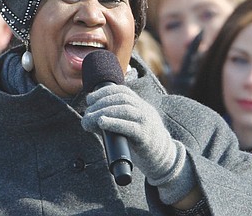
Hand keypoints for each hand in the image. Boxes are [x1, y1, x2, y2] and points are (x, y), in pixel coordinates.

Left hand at [82, 84, 194, 203]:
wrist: (163, 159)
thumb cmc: (142, 143)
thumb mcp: (129, 127)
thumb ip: (112, 121)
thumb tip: (89, 120)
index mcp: (141, 106)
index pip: (122, 91)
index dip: (104, 91)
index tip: (90, 98)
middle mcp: (144, 111)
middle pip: (122, 98)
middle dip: (101, 102)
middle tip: (88, 111)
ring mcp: (146, 122)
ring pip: (125, 109)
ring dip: (104, 111)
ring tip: (91, 117)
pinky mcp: (145, 137)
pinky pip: (129, 126)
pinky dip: (113, 122)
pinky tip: (101, 122)